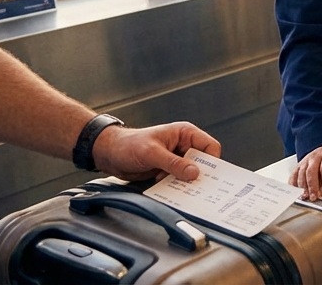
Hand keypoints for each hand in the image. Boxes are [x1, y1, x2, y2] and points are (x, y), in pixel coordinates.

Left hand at [92, 122, 221, 181]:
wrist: (109, 153)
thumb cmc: (128, 145)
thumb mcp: (152, 153)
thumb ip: (174, 163)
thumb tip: (195, 173)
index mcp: (185, 134)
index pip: (210, 147)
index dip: (212, 162)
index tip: (206, 176)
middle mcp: (183, 145)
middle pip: (202, 162)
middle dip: (198, 175)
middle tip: (196, 187)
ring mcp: (176, 158)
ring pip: (190, 173)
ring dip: (185, 182)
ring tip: (177, 188)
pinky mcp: (168, 170)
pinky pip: (178, 180)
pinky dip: (175, 186)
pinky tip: (166, 188)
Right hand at [290, 144, 321, 200]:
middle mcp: (315, 157)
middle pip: (311, 171)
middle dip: (312, 186)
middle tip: (314, 197)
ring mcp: (305, 161)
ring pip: (301, 174)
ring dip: (302, 187)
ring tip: (305, 196)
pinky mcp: (298, 166)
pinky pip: (293, 175)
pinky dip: (294, 184)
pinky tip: (297, 192)